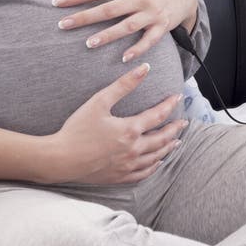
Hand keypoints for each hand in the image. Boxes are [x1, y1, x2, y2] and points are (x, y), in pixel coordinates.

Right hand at [49, 63, 187, 185]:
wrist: (61, 159)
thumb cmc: (77, 129)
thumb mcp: (99, 102)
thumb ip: (124, 85)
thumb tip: (144, 68)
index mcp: (130, 130)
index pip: (157, 115)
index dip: (169, 105)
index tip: (178, 97)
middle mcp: (133, 150)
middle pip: (161, 138)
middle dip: (174, 129)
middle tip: (184, 122)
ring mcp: (128, 166)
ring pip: (156, 157)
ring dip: (168, 148)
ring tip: (176, 141)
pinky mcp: (120, 177)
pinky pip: (144, 173)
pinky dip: (154, 166)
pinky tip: (157, 162)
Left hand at [52, 0, 197, 63]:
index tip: (57, 3)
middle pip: (109, 9)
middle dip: (85, 17)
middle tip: (62, 25)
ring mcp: (151, 13)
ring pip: (127, 26)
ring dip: (108, 35)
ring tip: (88, 44)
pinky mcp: (162, 26)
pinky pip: (149, 40)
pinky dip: (138, 49)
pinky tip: (124, 58)